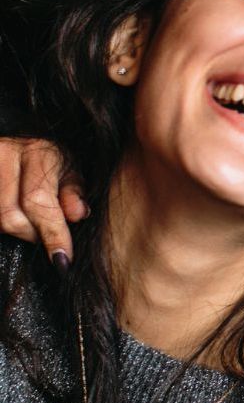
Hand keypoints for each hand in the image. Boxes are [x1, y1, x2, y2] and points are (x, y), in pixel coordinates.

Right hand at [0, 137, 86, 262]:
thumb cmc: (49, 161)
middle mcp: (3, 153)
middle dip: (30, 234)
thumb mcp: (69, 170)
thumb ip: (74, 192)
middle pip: (9, 217)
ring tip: (28, 221)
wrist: (18, 142)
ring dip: (12, 229)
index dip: (52, 234)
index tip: (62, 260)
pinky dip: (1, 224)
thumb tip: (78, 214)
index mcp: (36, 152)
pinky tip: (15, 217)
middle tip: (43, 233)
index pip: (39, 202)